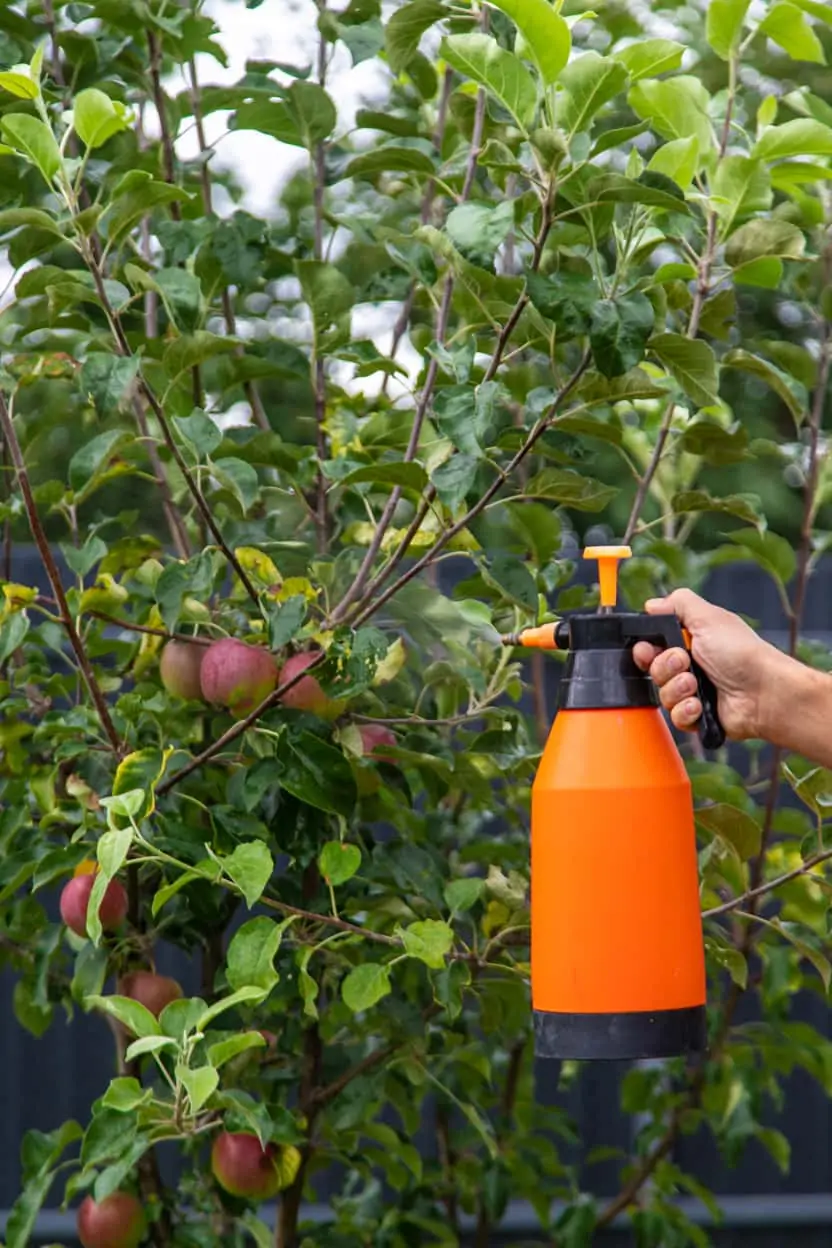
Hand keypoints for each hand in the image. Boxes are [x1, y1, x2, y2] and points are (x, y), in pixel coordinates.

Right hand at [632, 588, 782, 739]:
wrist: (764, 693)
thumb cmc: (742, 654)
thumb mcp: (709, 618)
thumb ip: (678, 604)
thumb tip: (652, 604)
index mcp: (691, 642)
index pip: (652, 647)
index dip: (645, 650)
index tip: (648, 649)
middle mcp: (691, 667)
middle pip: (653, 670)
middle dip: (664, 667)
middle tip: (684, 662)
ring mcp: (694, 693)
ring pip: (663, 695)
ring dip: (677, 689)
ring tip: (696, 684)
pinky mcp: (699, 716)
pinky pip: (676, 718)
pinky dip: (686, 711)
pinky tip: (699, 705)